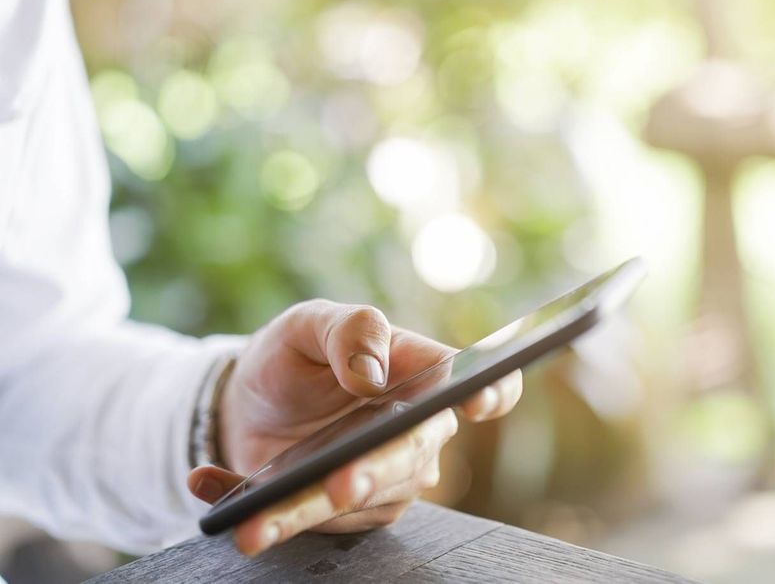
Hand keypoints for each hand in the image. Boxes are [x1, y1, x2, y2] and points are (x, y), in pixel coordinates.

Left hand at [186, 299, 521, 555]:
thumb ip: (347, 331)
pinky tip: (209, 483)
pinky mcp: (348, 512)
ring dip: (305, 511)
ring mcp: (385, 477)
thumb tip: (370, 375)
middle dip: (374, 474)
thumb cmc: (296, 355)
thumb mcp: (308, 324)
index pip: (478, 383)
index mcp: (420, 374)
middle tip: (339, 486)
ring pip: (361, 502)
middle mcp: (415, 430)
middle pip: (411, 456)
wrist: (249, 404)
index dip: (493, 392)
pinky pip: (312, 523)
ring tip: (253, 518)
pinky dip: (261, 511)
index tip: (477, 400)